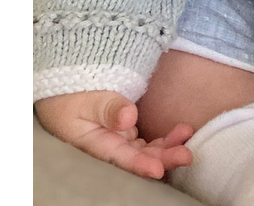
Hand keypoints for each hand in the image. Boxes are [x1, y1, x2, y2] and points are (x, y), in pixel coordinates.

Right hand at [35, 90, 193, 179]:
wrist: (66, 84)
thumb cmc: (70, 92)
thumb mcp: (86, 98)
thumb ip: (107, 107)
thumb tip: (129, 117)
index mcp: (94, 142)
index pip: (119, 157)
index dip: (139, 164)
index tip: (158, 169)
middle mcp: (109, 144)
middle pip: (137, 156)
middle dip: (162, 157)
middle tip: (186, 155)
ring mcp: (119, 136)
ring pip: (145, 148)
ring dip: (167, 146)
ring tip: (187, 135)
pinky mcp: (126, 127)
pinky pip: (146, 139)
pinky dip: (164, 138)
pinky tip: (181, 131)